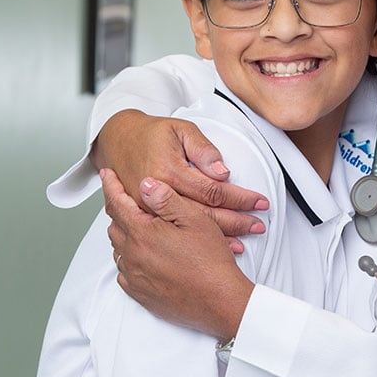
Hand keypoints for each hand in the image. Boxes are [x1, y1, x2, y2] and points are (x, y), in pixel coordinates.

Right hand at [94, 109, 268, 250]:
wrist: (117, 141)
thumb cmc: (151, 134)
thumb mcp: (180, 129)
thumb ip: (203, 149)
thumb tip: (222, 172)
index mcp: (169, 171)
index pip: (213, 191)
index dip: (239, 198)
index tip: (259, 202)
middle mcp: (158, 194)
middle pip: (204, 214)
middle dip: (236, 221)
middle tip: (258, 225)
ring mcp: (148, 210)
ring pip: (189, 228)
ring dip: (219, 236)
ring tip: (243, 243)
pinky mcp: (142, 218)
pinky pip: (172, 234)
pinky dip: (194, 242)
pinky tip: (209, 247)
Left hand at [102, 170, 252, 341]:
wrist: (219, 301)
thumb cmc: (210, 261)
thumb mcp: (194, 219)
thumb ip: (166, 199)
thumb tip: (145, 184)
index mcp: (142, 233)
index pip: (117, 203)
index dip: (111, 186)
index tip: (107, 175)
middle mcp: (132, 255)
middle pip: (114, 225)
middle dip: (120, 209)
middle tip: (130, 200)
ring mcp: (135, 277)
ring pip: (118, 249)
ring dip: (125, 234)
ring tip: (140, 227)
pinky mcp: (141, 294)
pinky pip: (124, 272)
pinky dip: (129, 259)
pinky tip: (144, 256)